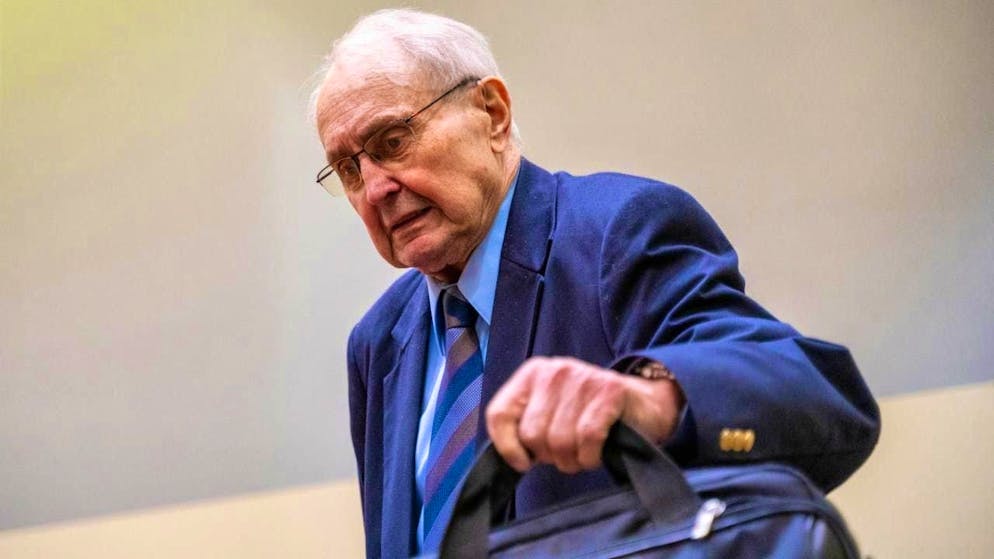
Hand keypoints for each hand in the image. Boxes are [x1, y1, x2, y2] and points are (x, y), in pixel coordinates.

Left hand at [485, 356, 683, 472]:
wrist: (643, 404)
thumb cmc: (588, 414)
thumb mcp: (549, 411)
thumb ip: (523, 425)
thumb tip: (511, 457)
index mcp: (532, 373)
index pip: (499, 414)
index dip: (508, 447)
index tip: (524, 462)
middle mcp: (554, 371)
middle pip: (531, 434)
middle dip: (549, 455)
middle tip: (565, 452)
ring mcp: (583, 378)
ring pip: (559, 440)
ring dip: (572, 460)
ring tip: (582, 454)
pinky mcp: (609, 391)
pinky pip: (587, 439)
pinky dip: (590, 457)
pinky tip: (595, 454)